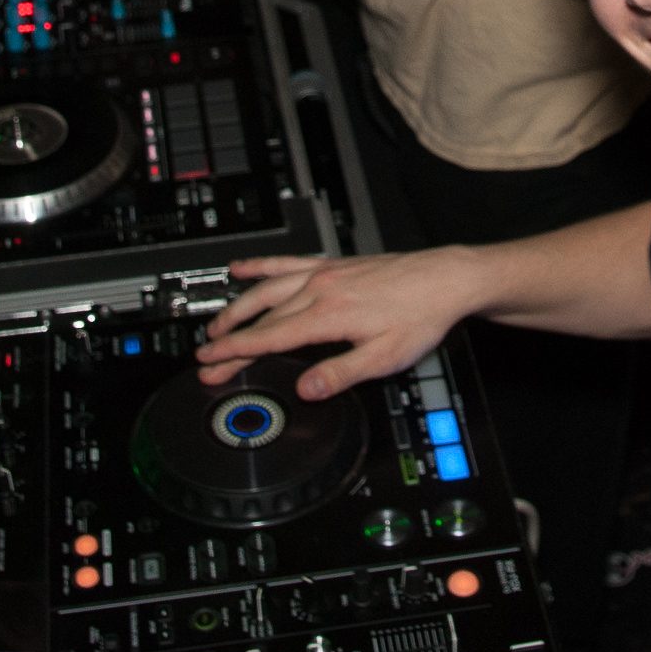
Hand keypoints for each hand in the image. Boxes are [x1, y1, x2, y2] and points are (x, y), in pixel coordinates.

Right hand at [196, 250, 478, 399]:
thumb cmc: (420, 316)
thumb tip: (306, 389)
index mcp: (329, 315)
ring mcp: (325, 273)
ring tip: (216, 325)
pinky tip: (242, 267)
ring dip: (237, 306)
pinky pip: (287, 262)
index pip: (270, 337)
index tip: (211, 364)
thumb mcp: (384, 358)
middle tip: (206, 358)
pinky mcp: (333, 265)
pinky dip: (260, 265)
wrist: (444, 279)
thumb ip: (341, 373)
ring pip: (267, 289)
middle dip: (230, 339)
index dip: (236, 353)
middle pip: (262, 317)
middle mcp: (321, 289)